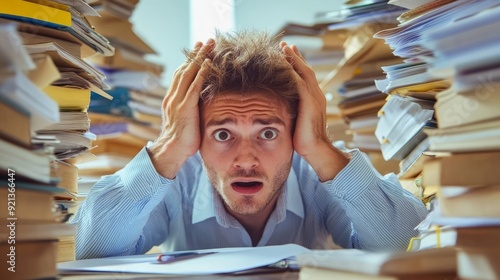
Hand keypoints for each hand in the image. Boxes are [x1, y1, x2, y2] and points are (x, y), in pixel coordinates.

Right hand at [148, 40, 213, 178]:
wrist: (172, 152)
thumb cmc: (182, 141)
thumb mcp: (186, 121)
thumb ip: (191, 110)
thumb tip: (202, 105)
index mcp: (172, 99)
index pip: (181, 75)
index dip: (190, 61)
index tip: (199, 49)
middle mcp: (172, 97)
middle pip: (185, 69)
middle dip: (196, 53)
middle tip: (207, 41)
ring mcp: (177, 101)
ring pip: (189, 73)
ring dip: (200, 57)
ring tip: (210, 45)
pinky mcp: (184, 107)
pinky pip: (194, 86)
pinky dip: (201, 73)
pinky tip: (208, 63)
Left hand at [281, 42, 348, 180]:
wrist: (316, 149)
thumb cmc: (304, 139)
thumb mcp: (296, 119)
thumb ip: (291, 108)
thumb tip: (279, 104)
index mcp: (313, 98)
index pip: (304, 76)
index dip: (296, 64)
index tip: (287, 53)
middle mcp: (316, 94)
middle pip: (305, 69)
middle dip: (295, 56)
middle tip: (285, 44)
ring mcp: (314, 98)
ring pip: (304, 72)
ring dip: (293, 59)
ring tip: (284, 48)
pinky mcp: (309, 103)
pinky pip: (301, 83)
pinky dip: (293, 72)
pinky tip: (285, 64)